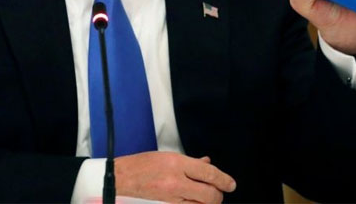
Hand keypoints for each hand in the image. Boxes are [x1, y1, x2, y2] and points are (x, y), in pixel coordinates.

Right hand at [115, 151, 235, 202]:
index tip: (231, 184)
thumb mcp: (170, 156)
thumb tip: (208, 164)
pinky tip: (195, 198)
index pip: (209, 173)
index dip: (224, 180)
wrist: (124, 178)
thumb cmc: (145, 164)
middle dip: (218, 194)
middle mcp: (176, 182)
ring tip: (207, 195)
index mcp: (178, 164)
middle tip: (219, 190)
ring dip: (208, 201)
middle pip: (210, 194)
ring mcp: (172, 197)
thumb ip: (192, 162)